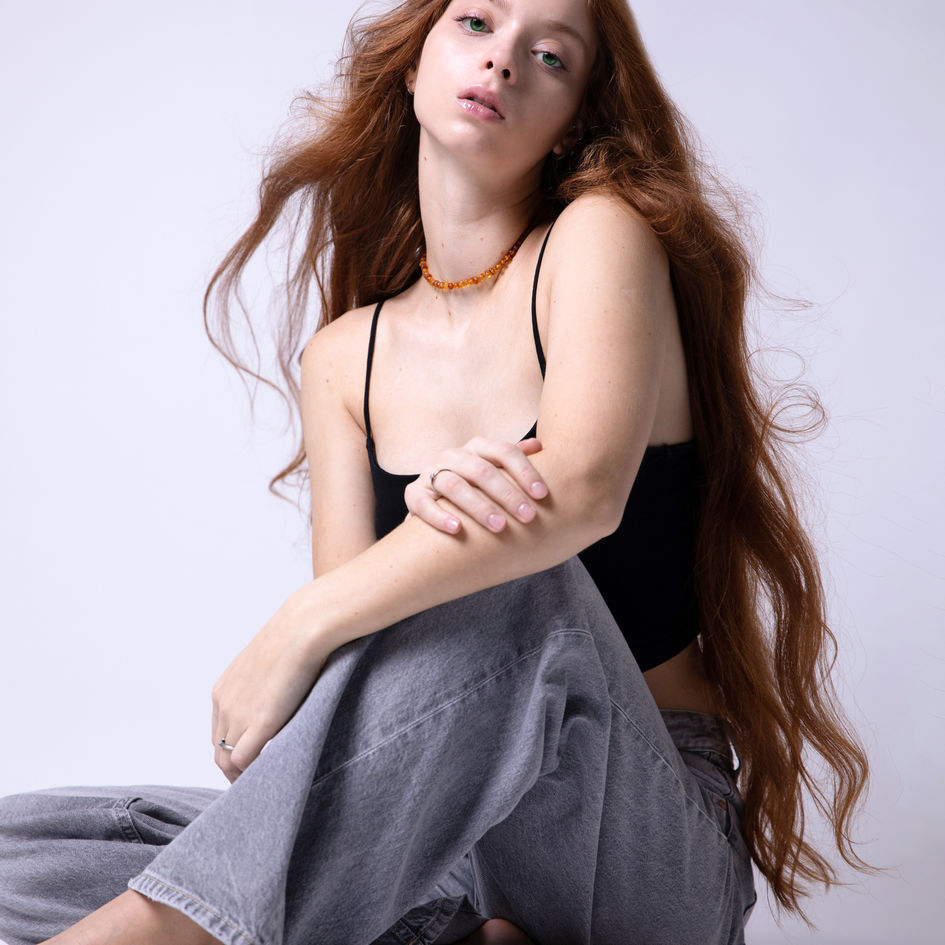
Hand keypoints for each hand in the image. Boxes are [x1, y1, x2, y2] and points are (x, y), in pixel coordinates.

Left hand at [211, 590, 330, 782]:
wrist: (302, 627)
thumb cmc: (296, 636)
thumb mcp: (270, 662)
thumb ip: (267, 684)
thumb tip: (283, 691)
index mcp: (224, 689)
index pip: (219, 731)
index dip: (233, 748)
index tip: (252, 757)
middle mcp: (224, 704)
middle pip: (219, 749)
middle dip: (234, 766)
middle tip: (256, 777)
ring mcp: (238, 715)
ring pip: (226, 760)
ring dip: (241, 774)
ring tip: (262, 782)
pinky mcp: (258, 725)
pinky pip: (241, 762)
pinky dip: (250, 774)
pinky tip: (268, 774)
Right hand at [404, 436, 548, 534]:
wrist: (435, 501)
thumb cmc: (477, 487)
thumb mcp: (495, 470)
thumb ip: (514, 459)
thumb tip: (539, 446)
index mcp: (477, 447)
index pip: (504, 451)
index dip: (525, 471)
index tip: (542, 495)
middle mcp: (453, 456)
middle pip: (482, 470)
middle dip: (507, 494)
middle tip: (528, 517)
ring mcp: (430, 473)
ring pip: (454, 485)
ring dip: (479, 506)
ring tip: (499, 526)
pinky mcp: (414, 494)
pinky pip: (424, 503)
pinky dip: (440, 516)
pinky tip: (457, 529)